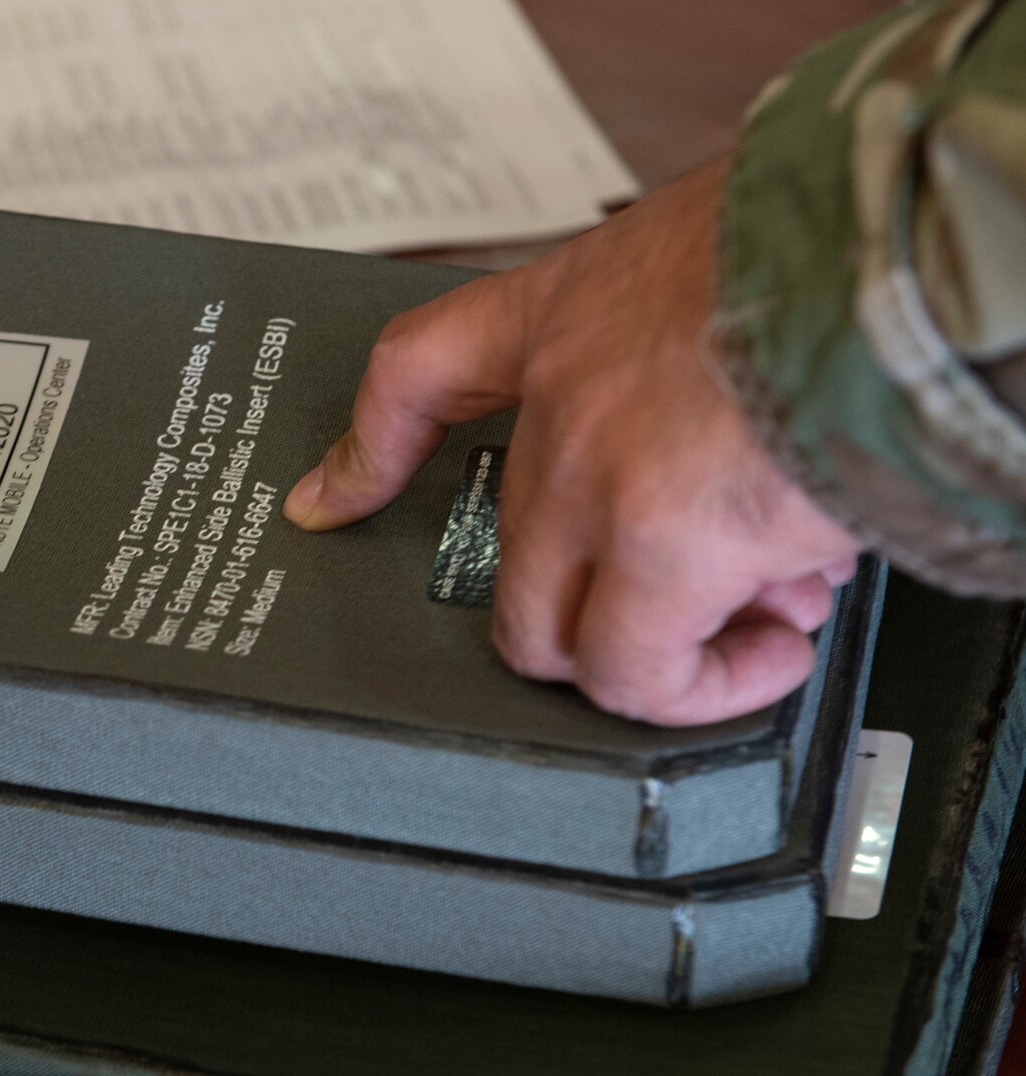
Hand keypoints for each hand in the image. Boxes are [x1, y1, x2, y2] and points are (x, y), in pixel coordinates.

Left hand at [285, 157, 861, 726]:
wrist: (901, 242)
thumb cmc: (836, 233)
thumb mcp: (723, 253)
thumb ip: (696, 345)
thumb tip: (747, 421)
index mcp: (566, 313)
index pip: (419, 373)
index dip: (368, 450)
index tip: (332, 496)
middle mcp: (562, 402)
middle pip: (508, 568)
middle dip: (587, 619)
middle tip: (670, 620)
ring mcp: (598, 481)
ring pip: (565, 638)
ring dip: (661, 659)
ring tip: (759, 632)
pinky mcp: (662, 549)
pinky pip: (645, 673)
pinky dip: (710, 684)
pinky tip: (777, 646)